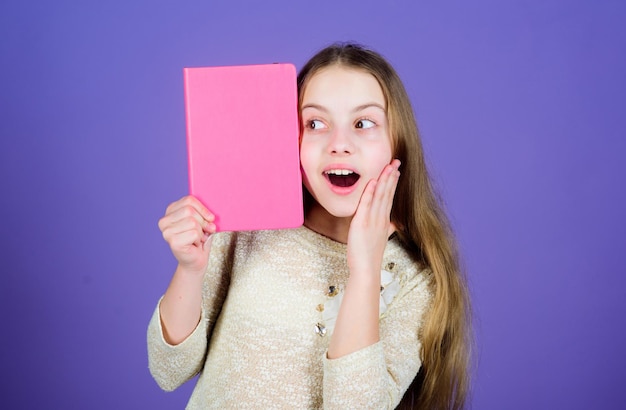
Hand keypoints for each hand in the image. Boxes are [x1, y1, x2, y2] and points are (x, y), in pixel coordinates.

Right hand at [158, 195, 215, 273]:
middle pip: (189, 210)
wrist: (196, 261)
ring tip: (197, 239)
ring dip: (200, 232)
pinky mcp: (173, 242)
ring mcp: (167, 232)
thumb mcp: (202, 221)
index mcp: (170, 211)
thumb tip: (210, 216)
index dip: (203, 209)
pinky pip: (194, 233)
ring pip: (192, 222)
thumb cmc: (199, 240)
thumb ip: (203, 213)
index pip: (188, 200)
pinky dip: (199, 239)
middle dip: (202, 221)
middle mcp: (164, 221)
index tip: (210, 218)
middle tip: (204, 231)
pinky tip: (194, 244)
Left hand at [347, 159, 400, 277]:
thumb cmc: (369, 256)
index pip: (390, 197)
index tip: (396, 170)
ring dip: (384, 180)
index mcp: (384, 221)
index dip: (393, 182)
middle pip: (388, 193)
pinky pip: (366, 205)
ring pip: (380, 196)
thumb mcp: (380, 239)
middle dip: (391, 176)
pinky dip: (370, 192)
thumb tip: (395, 224)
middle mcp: (381, 218)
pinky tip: (373, 181)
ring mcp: (372, 220)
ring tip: (389, 166)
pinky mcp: (361, 224)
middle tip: (396, 161)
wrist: (366, 269)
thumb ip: (387, 229)